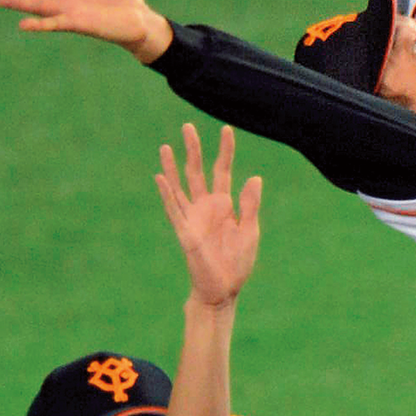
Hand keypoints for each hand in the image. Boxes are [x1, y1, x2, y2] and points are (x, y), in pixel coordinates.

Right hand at [156, 124, 261, 308]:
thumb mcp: (250, 230)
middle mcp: (206, 206)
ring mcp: (192, 217)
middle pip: (197, 171)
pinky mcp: (184, 231)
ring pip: (180, 185)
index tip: (226, 129)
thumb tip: (255, 177)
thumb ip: (250, 205)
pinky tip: (160, 176)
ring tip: (167, 145)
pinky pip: (173, 208)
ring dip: (173, 167)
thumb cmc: (237, 261)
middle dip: (193, 150)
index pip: (223, 170)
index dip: (225, 150)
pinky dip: (167, 192)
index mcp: (224, 204)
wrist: (224, 288)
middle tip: (188, 126)